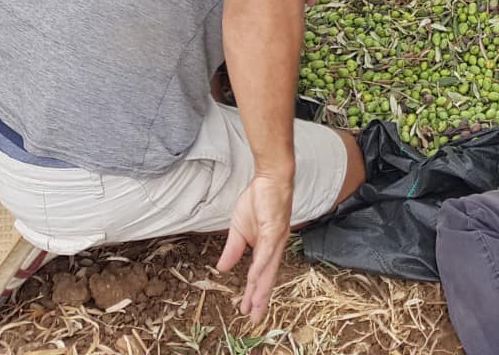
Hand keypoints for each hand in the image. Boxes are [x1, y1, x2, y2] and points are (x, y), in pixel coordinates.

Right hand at [216, 171, 293, 322]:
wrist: (269, 178)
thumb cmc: (257, 201)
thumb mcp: (238, 230)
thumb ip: (233, 250)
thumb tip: (221, 270)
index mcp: (266, 248)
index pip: (259, 276)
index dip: (253, 294)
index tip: (246, 311)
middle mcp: (275, 247)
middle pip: (267, 278)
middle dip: (260, 299)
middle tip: (254, 319)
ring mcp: (276, 239)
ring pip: (268, 268)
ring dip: (261, 287)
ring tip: (255, 305)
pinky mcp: (275, 228)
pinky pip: (267, 250)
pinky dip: (261, 265)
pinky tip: (255, 278)